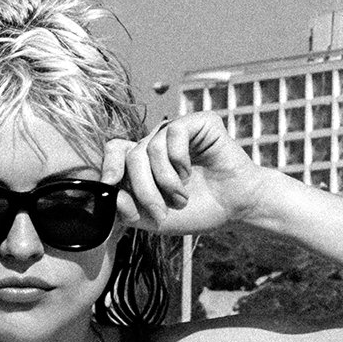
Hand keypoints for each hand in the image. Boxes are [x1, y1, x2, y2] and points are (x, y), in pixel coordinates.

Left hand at [103, 114, 263, 235]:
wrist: (234, 208)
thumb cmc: (196, 210)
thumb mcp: (155, 219)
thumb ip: (128, 210)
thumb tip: (110, 192)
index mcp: (144, 162)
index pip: (115, 151)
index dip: (108, 165)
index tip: (109, 184)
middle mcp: (157, 142)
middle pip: (132, 156)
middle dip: (143, 190)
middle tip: (161, 212)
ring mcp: (177, 131)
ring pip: (150, 147)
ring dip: (166, 181)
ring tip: (182, 196)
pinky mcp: (198, 122)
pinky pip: (174, 134)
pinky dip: (180, 161)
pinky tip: (190, 172)